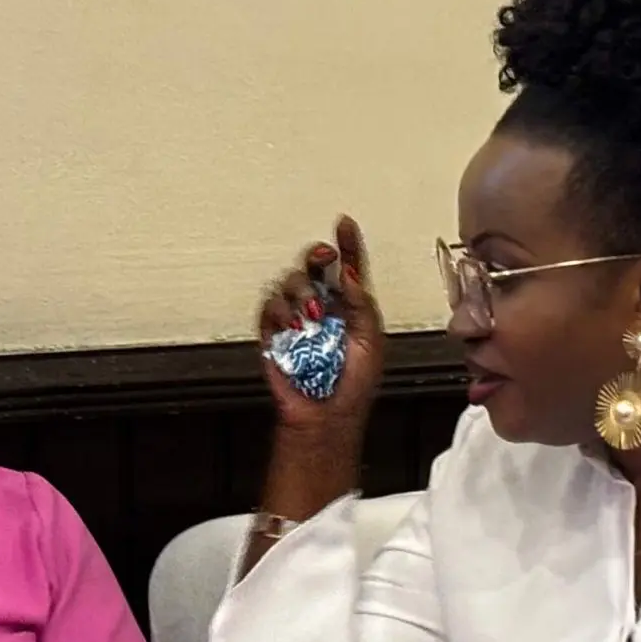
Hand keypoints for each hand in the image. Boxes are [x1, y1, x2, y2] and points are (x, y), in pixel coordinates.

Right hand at [257, 216, 386, 437]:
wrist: (327, 417)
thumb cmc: (353, 385)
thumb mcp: (371, 342)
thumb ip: (361, 304)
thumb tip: (346, 272)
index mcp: (348, 306)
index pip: (346, 267)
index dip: (346, 244)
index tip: (345, 223)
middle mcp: (320, 306)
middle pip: (311, 267)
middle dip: (315, 258)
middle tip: (321, 261)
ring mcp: (294, 319)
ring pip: (288, 283)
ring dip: (300, 292)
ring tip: (312, 316)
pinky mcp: (272, 334)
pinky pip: (269, 308)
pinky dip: (280, 312)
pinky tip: (293, 327)